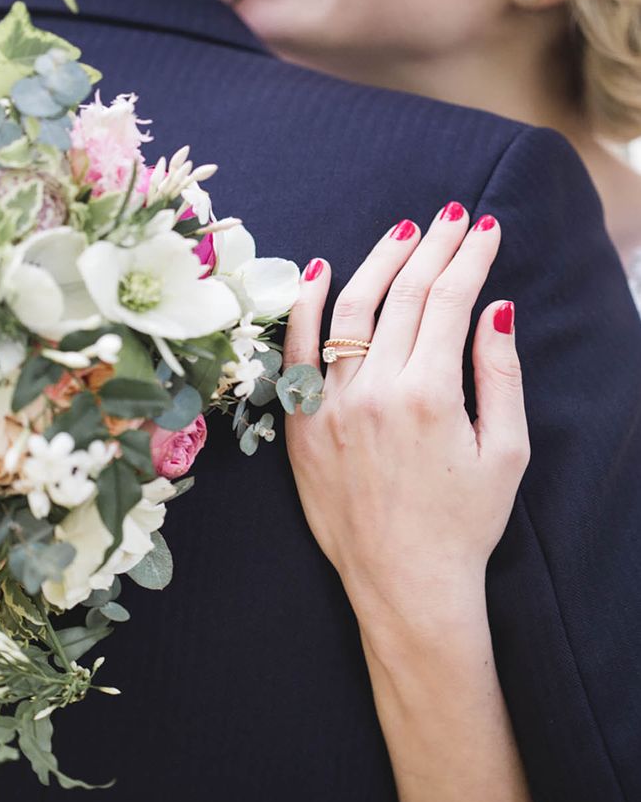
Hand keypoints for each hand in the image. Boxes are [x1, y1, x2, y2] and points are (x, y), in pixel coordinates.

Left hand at [284, 206, 529, 647]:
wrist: (406, 584)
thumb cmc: (464, 525)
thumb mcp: (506, 453)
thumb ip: (501, 374)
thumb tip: (496, 308)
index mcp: (430, 396)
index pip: (450, 300)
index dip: (470, 257)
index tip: (485, 229)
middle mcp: (374, 393)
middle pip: (404, 295)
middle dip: (433, 248)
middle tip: (451, 218)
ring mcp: (331, 408)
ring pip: (350, 312)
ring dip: (378, 263)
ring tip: (403, 234)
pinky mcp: (302, 427)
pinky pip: (295, 355)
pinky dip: (304, 309)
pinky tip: (319, 272)